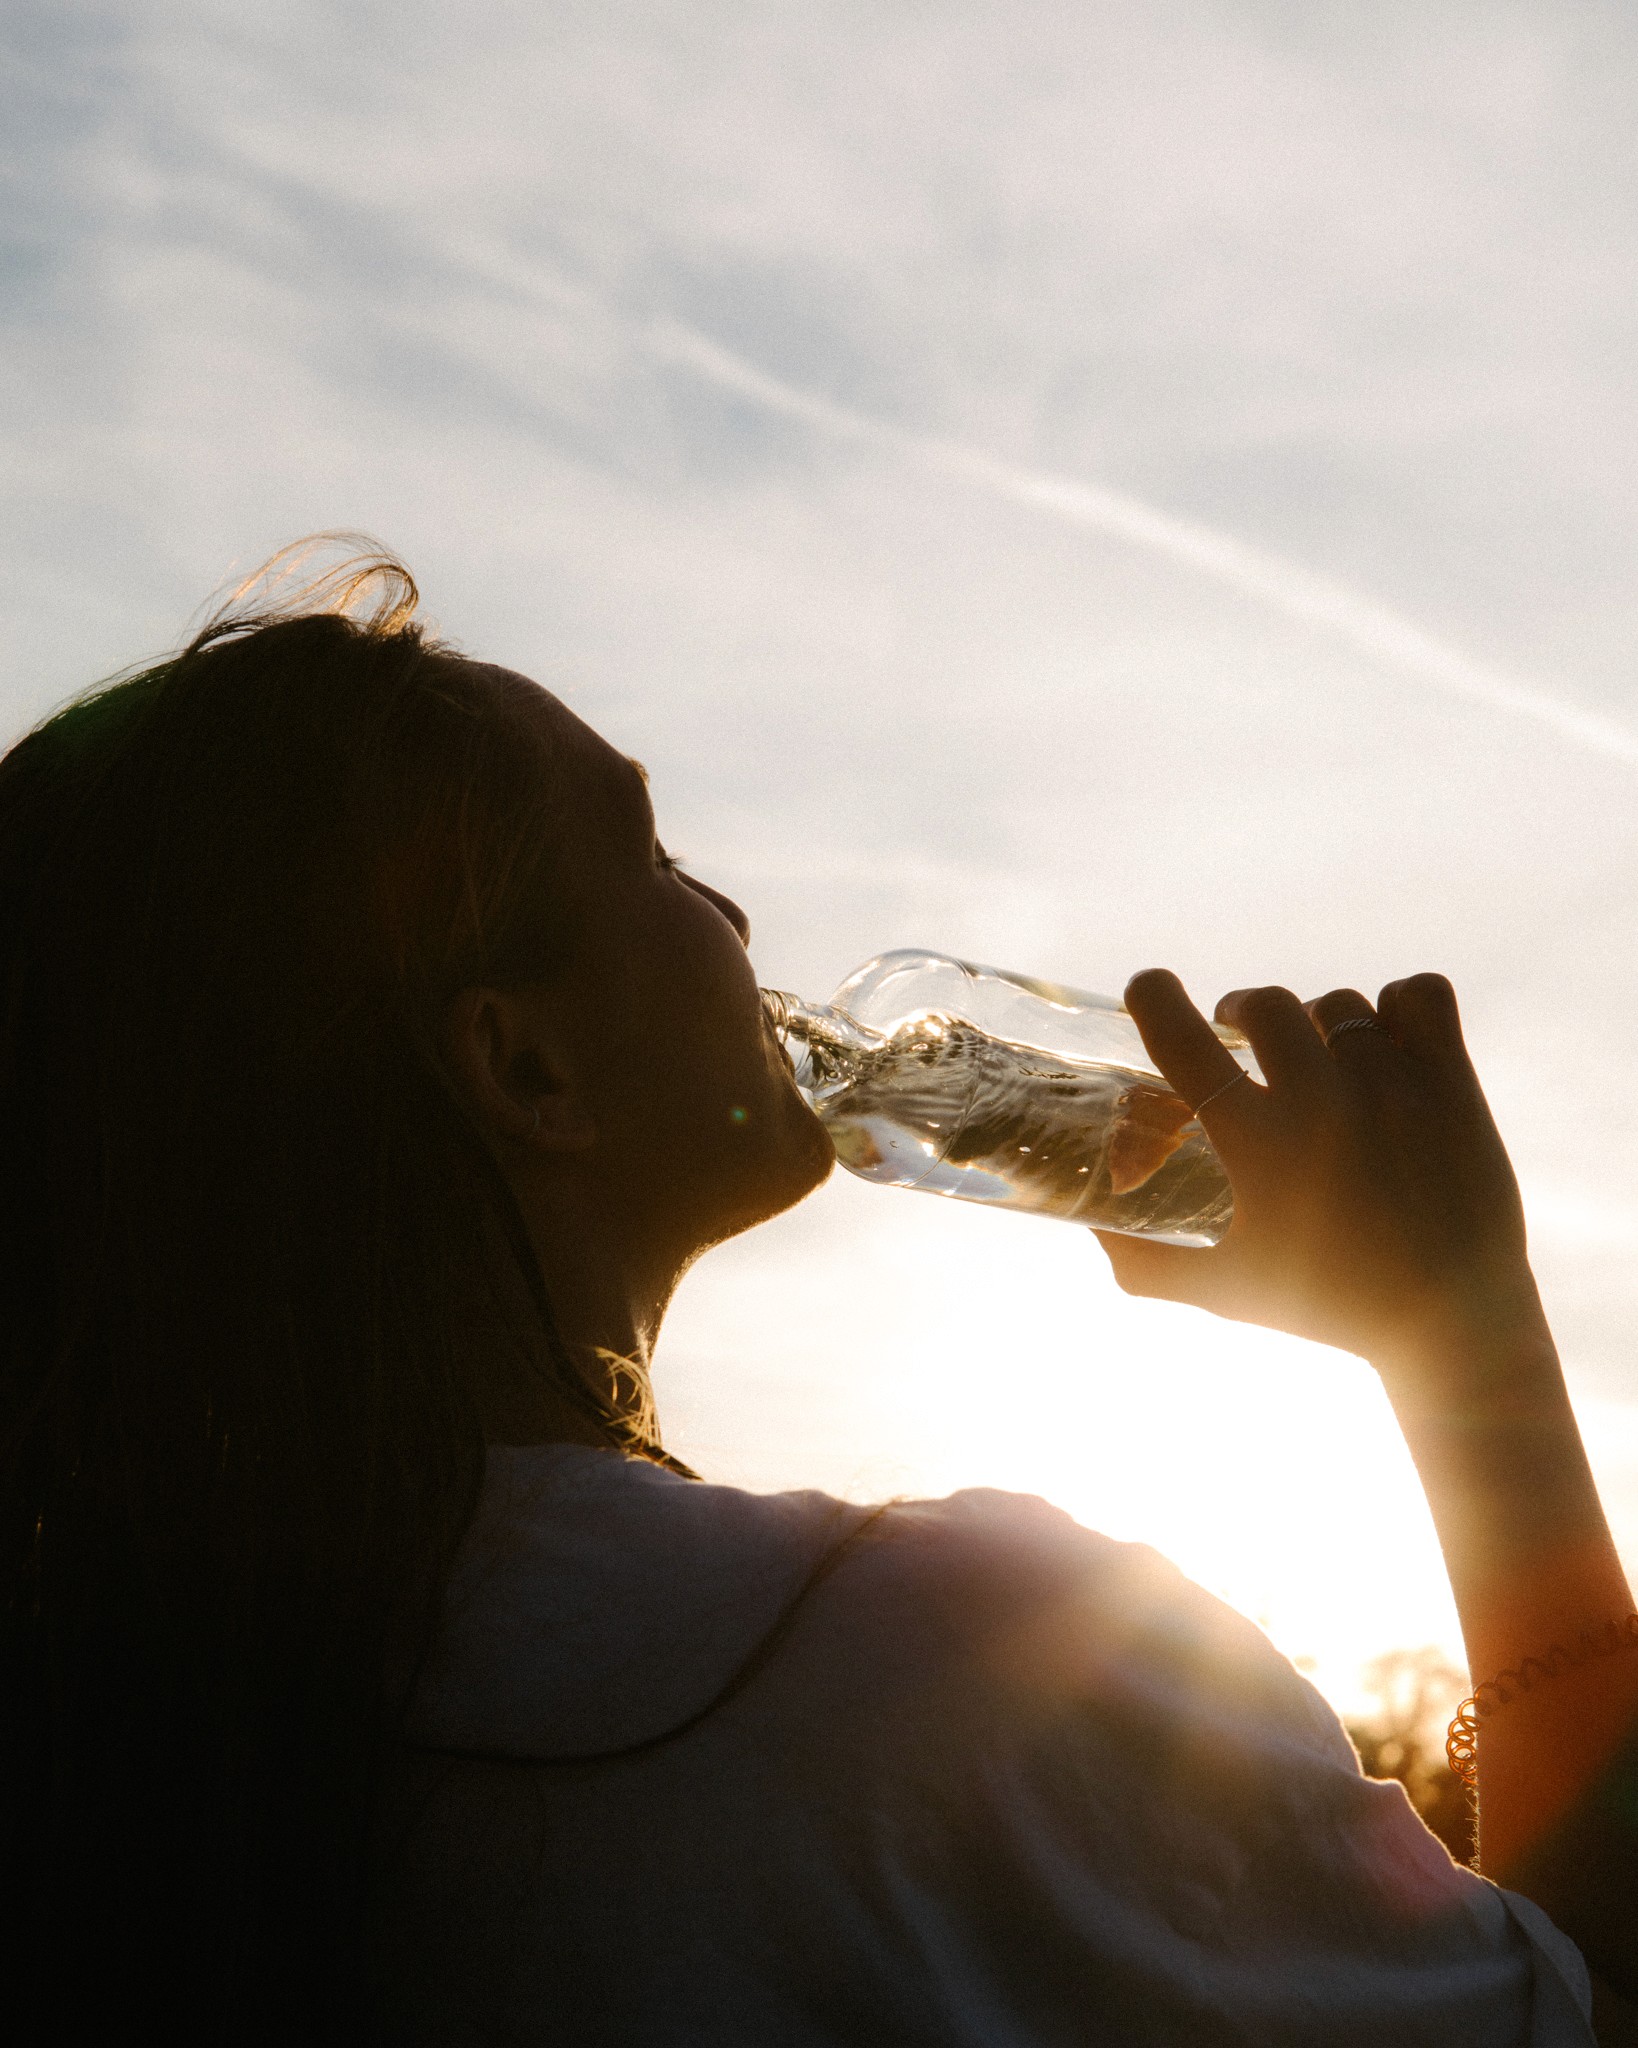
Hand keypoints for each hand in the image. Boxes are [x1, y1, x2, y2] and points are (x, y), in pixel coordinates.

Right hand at [1094, 970, 1547, 1375]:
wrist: (1453, 1324)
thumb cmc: (1329, 1308)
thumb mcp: (1223, 1289)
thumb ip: (1145, 1263)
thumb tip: (1095, 1228)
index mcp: (1259, 1143)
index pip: (1182, 1038)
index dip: (1152, 997)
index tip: (1149, 990)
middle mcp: (1323, 1099)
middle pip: (1263, 1004)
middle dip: (1240, 1011)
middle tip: (1238, 1034)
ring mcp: (1393, 1084)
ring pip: (1338, 1003)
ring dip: (1315, 1022)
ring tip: (1316, 1054)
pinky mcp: (1452, 1081)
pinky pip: (1418, 995)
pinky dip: (1396, 1007)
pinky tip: (1382, 1041)